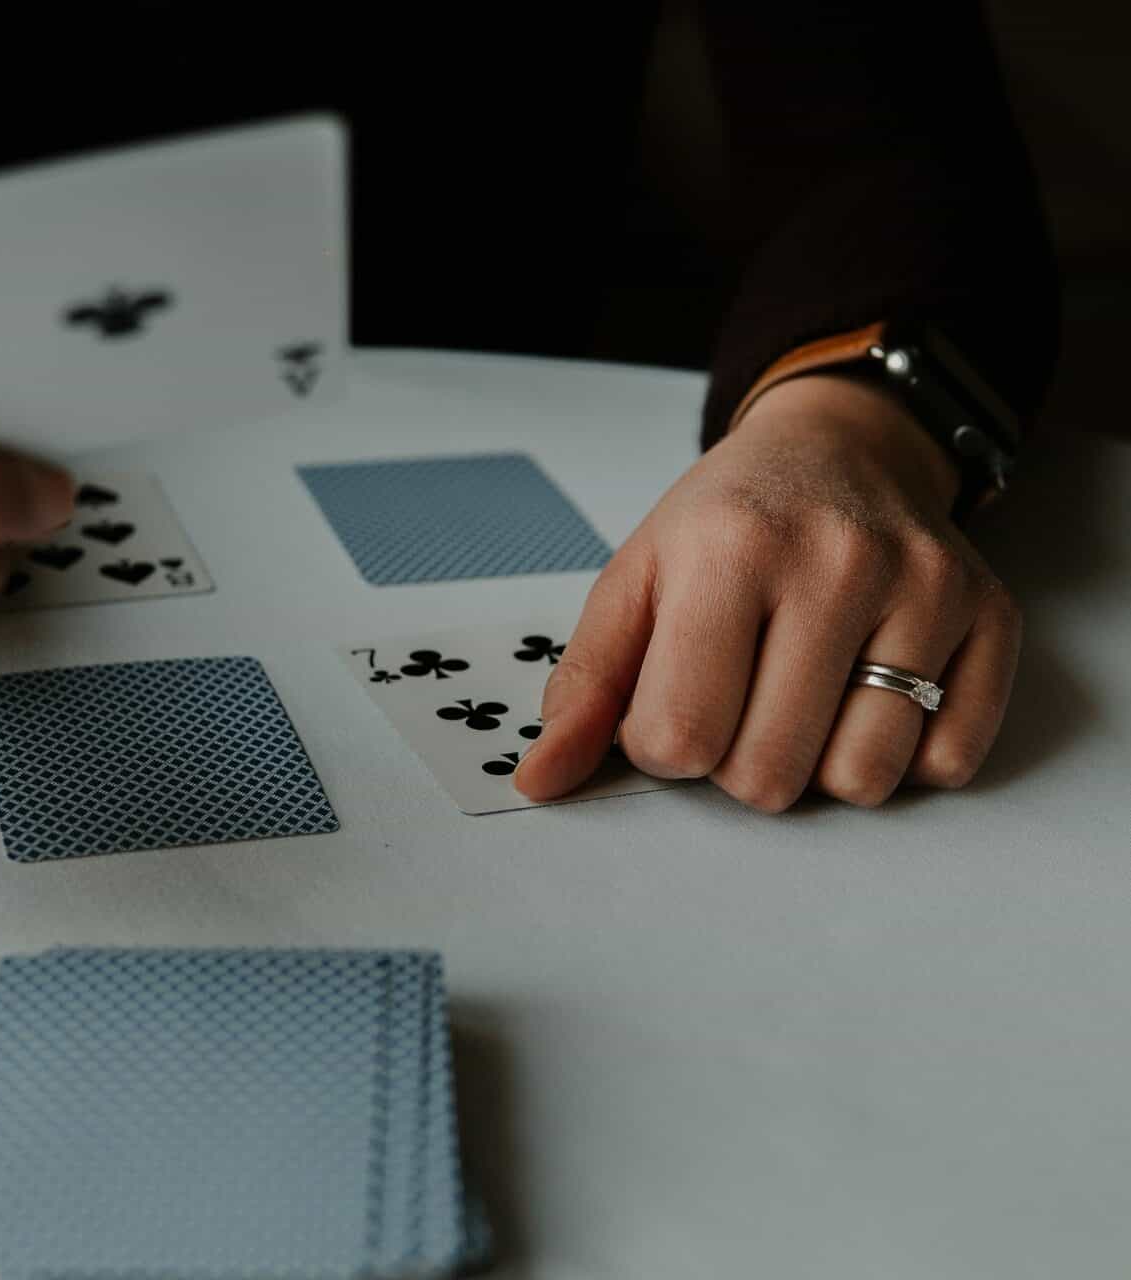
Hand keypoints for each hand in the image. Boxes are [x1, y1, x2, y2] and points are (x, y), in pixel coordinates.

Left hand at [514, 374, 1021, 811]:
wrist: (837, 448)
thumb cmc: (725, 522)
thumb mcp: (634, 582)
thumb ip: (583, 688)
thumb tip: (539, 781)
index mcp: (729, 551)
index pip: (679, 738)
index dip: (662, 744)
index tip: (674, 698)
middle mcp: (837, 563)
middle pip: (768, 775)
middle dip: (737, 761)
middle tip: (741, 697)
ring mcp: (926, 589)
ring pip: (862, 780)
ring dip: (818, 764)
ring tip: (803, 696)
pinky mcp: (990, 618)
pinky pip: (947, 763)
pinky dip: (902, 754)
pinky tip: (870, 693)